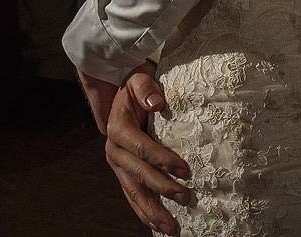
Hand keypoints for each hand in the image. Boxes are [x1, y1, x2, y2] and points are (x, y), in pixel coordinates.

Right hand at [83, 63, 191, 234]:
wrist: (124, 95)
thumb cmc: (137, 87)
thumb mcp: (139, 79)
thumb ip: (146, 88)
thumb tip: (156, 103)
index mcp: (118, 127)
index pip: (140, 146)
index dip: (162, 159)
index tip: (185, 170)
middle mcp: (114, 149)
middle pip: (137, 173)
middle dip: (161, 188)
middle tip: (186, 198)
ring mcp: (117, 164)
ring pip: (133, 191)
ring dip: (151, 211)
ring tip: (171, 228)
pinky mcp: (123, 173)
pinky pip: (132, 195)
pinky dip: (144, 212)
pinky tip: (158, 226)